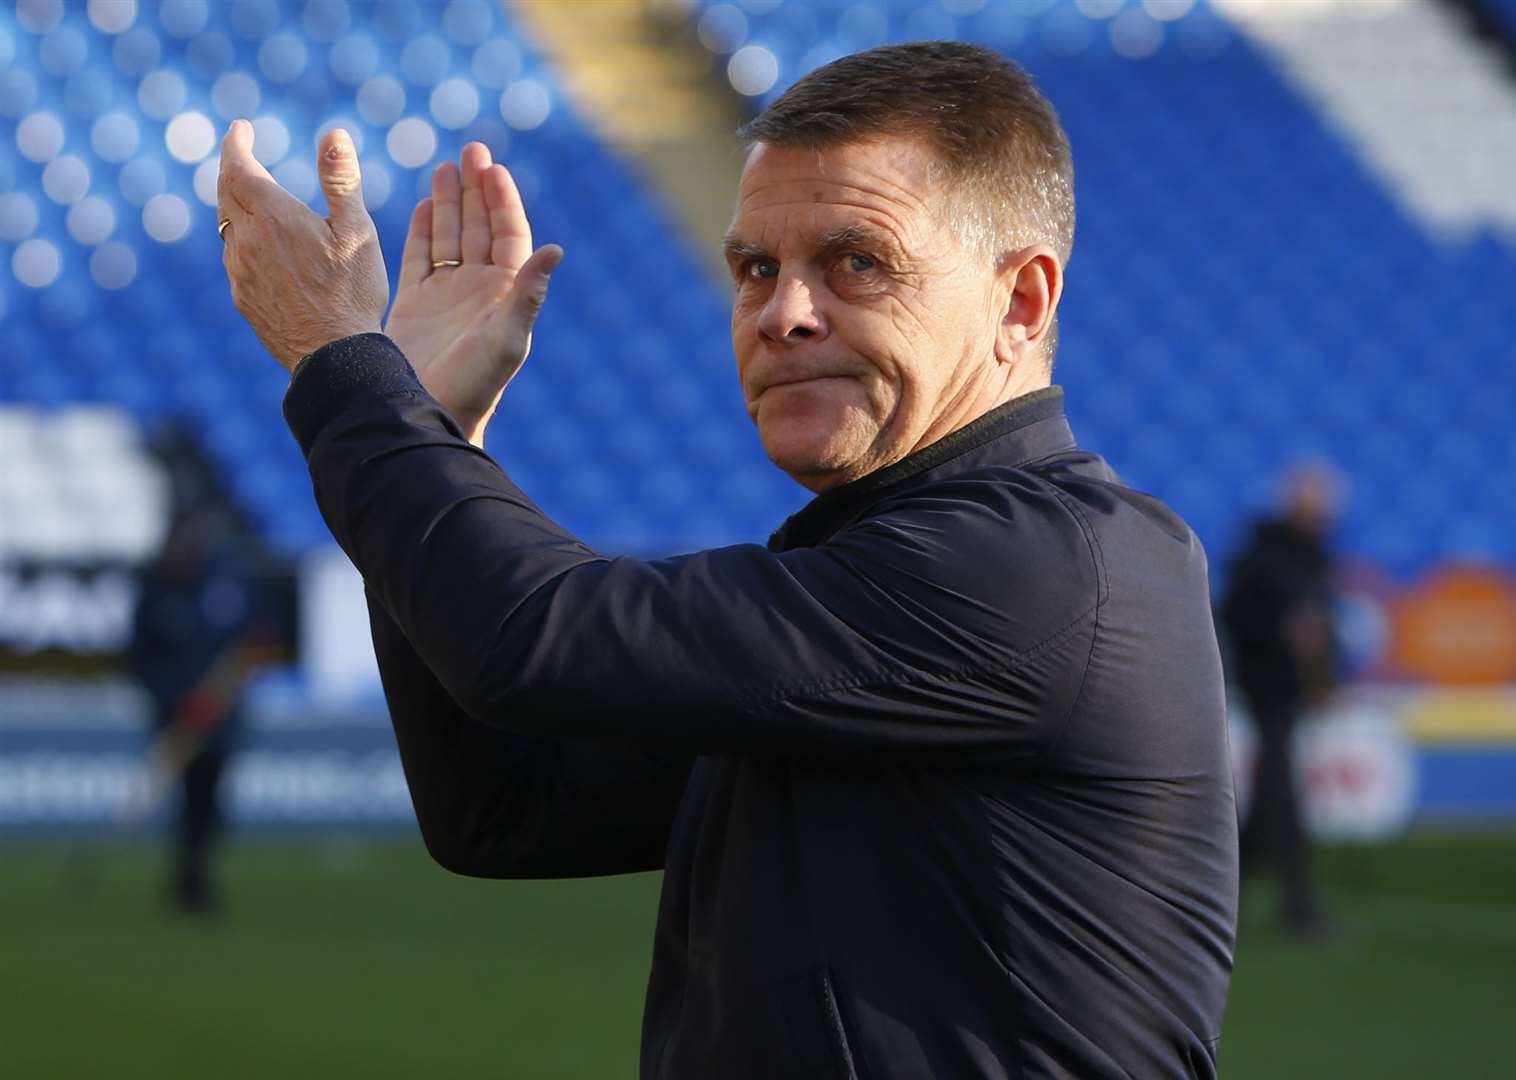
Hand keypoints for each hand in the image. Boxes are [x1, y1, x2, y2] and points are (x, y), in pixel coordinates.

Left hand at [218, 120, 387, 369]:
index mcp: (272, 216)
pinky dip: (245, 242)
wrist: (333, 357)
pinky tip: (265, 252)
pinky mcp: (243, 298)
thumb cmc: (351, 293)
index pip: (237, 166)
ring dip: (238, 208)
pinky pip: (236, 259)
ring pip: (229, 228)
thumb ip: (341, 180)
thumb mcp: (356, 231)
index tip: (241, 129)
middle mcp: (245, 240)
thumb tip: (334, 133)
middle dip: (234, 170)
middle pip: (226, 194)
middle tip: (245, 157)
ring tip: (256, 203)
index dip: (236, 143)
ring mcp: (240, 272)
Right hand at [384, 142, 561, 446]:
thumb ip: (529, 294)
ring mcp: (447, 296)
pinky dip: (423, 231)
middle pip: (480, 228)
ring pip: (450, 237)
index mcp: (504, 293)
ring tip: (445, 167)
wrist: (432, 415)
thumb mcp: (506, 338)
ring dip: (450, 203)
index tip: (493, 168)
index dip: (502, 201)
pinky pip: (420, 258)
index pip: (508, 235)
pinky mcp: (416, 305)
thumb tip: (558, 249)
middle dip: (476, 190)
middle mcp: (479, 290)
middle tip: (471, 150)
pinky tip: (425, 205)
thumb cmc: (475, 384)